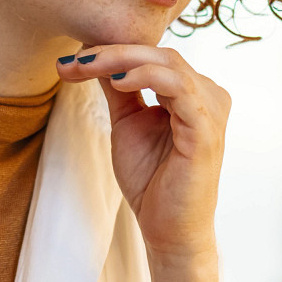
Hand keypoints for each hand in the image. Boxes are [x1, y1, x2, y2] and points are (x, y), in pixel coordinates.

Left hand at [58, 45, 230, 261]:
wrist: (167, 229)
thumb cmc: (151, 180)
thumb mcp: (127, 123)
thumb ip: (119, 89)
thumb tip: (94, 56)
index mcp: (192, 92)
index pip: (152, 56)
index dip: (112, 52)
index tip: (71, 61)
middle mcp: (207, 95)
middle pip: (159, 53)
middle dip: (112, 52)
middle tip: (74, 61)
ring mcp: (210, 110)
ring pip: (167, 63)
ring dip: (122, 59)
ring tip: (88, 66)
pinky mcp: (206, 129)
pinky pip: (178, 87)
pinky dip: (146, 76)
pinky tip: (117, 81)